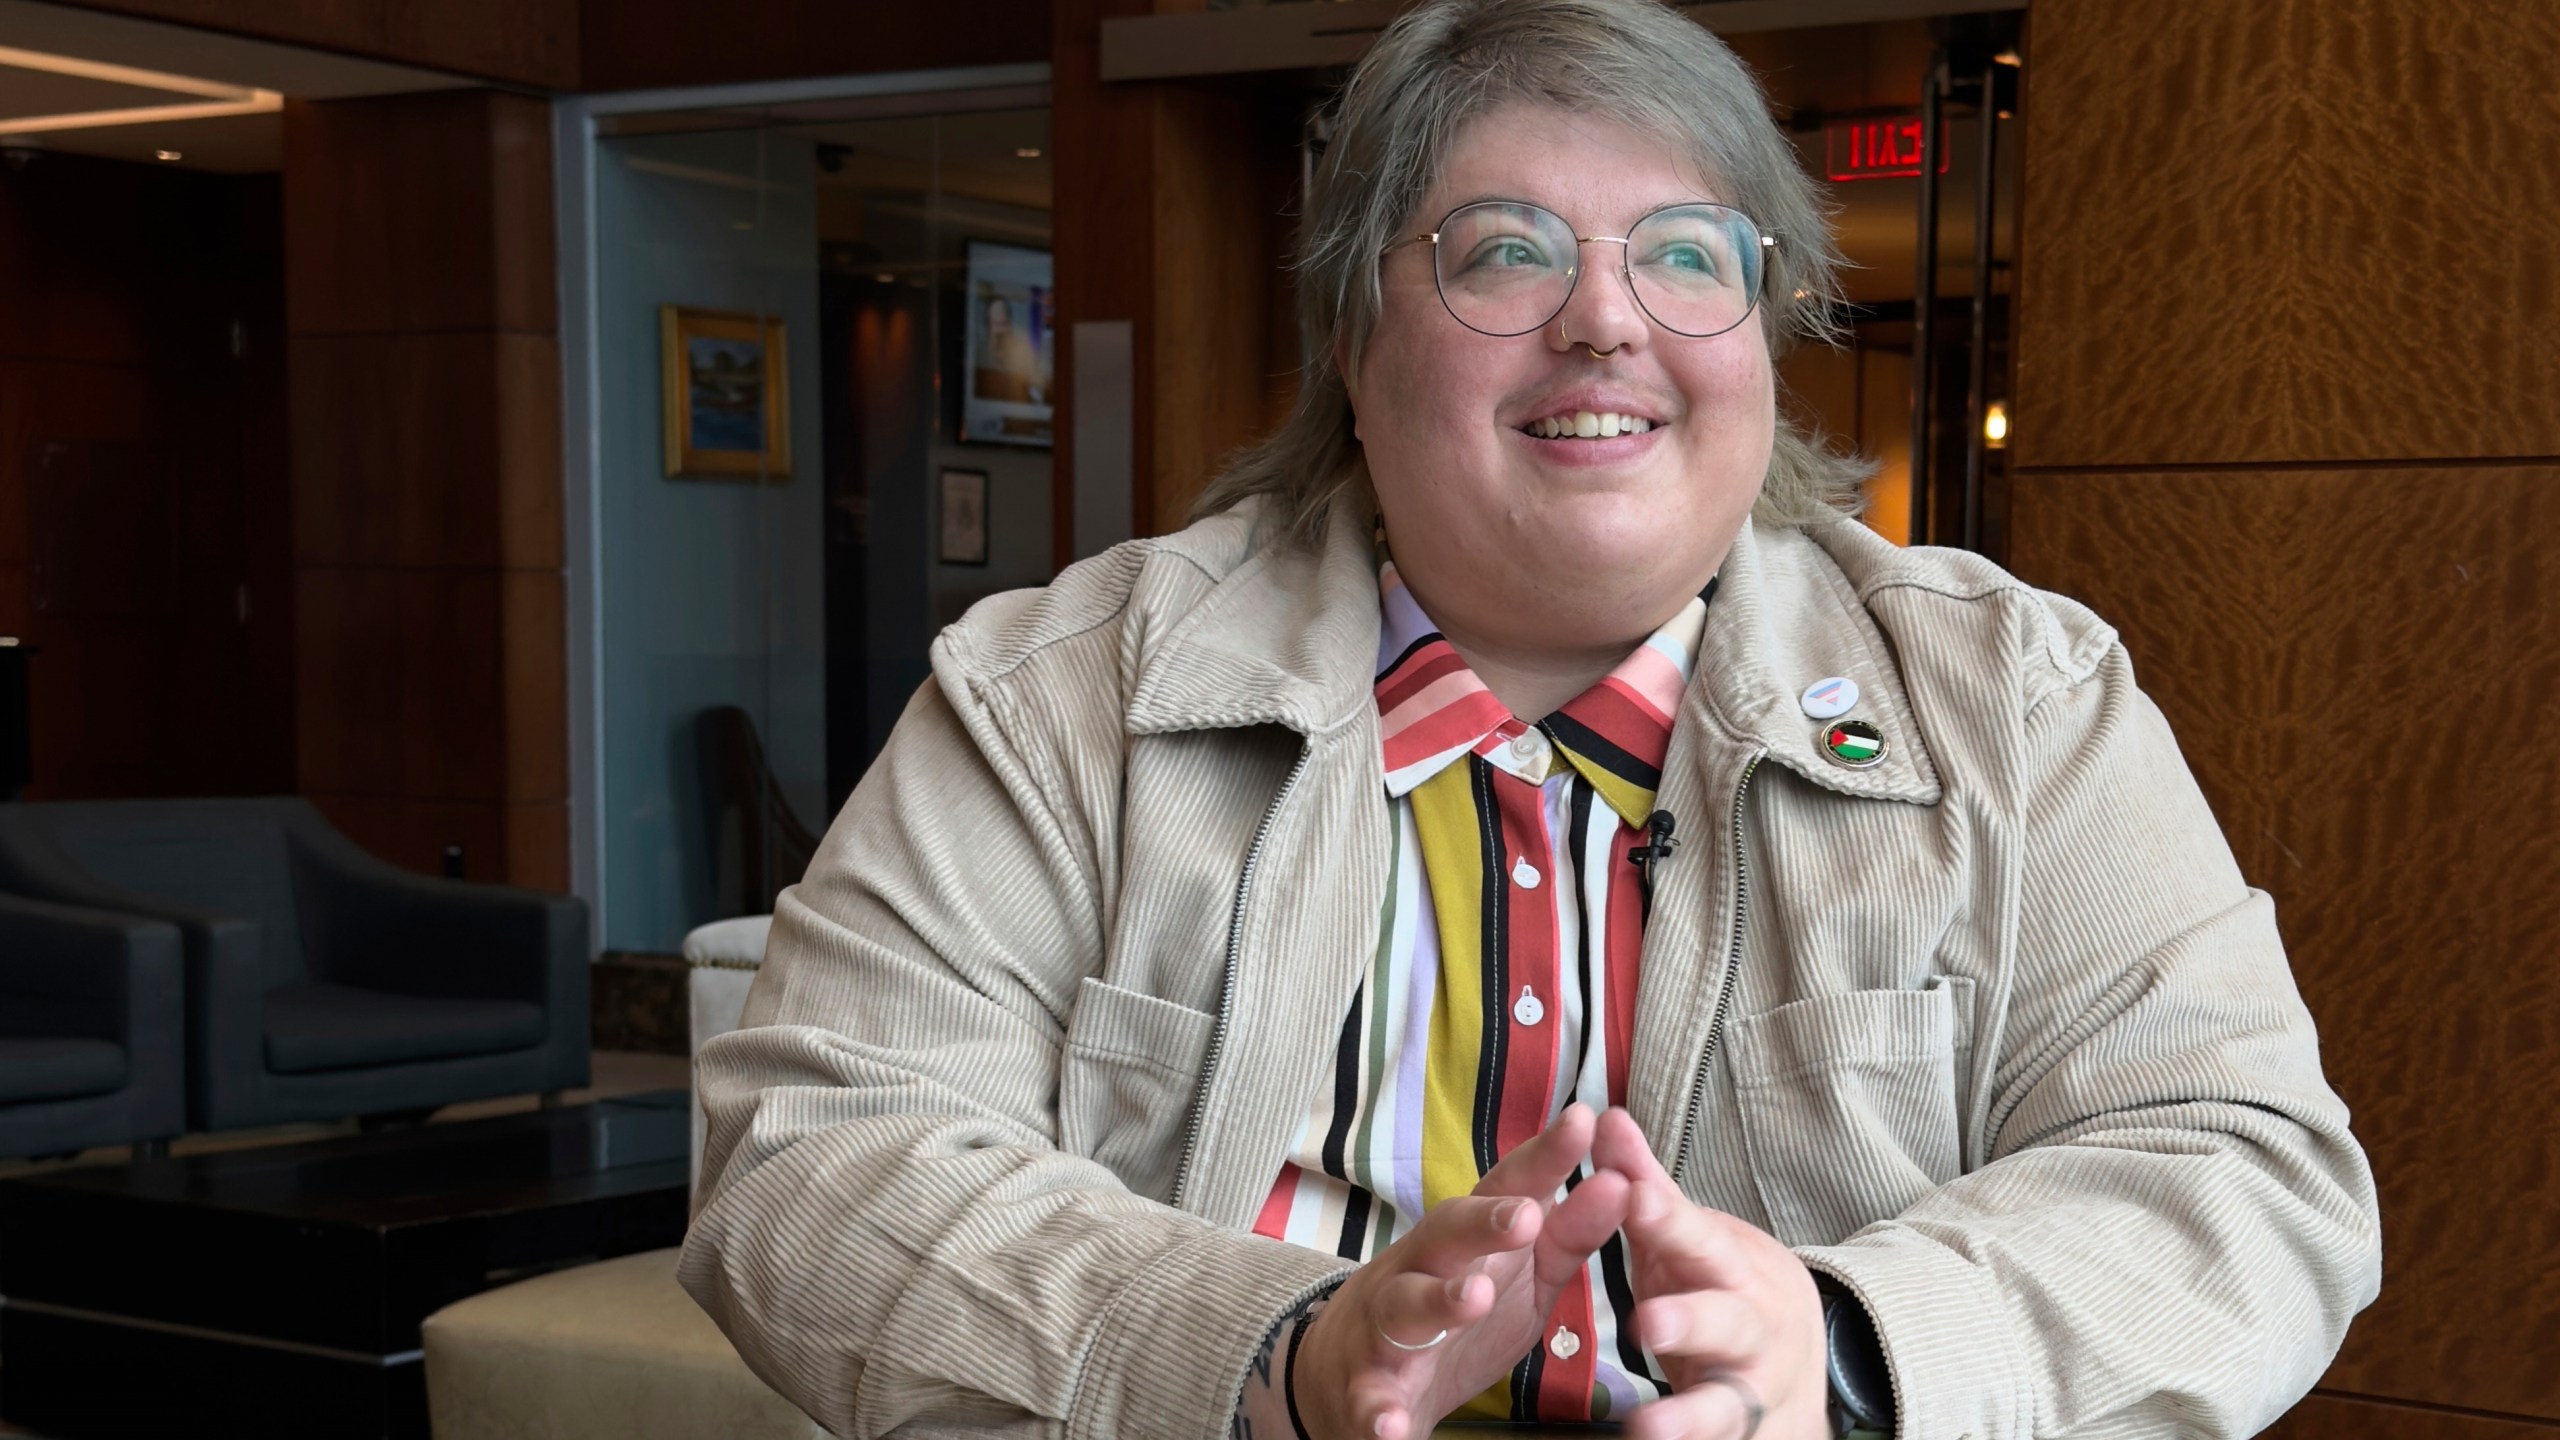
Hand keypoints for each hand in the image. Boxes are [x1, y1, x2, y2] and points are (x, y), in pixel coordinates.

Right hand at [1289, 1104, 1629, 1438]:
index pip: (1504, 1189)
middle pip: (1445, 1235)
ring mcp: (1386, 1327)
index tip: (1583, 1123)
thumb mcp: (1518, 1275)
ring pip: (1405, 1306)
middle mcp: (1419, 1269)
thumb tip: (1622, 1182)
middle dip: (1484, 1222)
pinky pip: (1371, 1399)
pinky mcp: (1367, 1388)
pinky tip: (1392, 1428)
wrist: (1350, 1379)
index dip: (1543, 1158)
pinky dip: (1379, 1413)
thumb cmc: (1450, 1315)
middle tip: (1528, 1216)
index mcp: (1464, 1241)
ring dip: (1438, 1302)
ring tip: (1471, 1300)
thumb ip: (1567, 1236)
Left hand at [1592, 1108, 1828, 1439]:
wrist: (1800, 1369)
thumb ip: (1646, 1185)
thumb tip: (1606, 1115)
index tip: (1631, 1194)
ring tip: (1647, 1428)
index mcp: (1730, 1265)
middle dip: (1691, 1320)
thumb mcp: (1690, 1239)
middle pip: (1726, 1321)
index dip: (1666, 1218)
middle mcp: (1751, 1326)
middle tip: (1650, 1321)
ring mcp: (1748, 1387)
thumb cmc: (1722, 1288)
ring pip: (1723, 1403)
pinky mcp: (1739, 1434)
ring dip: (1687, 1416)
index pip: (1697, 1236)